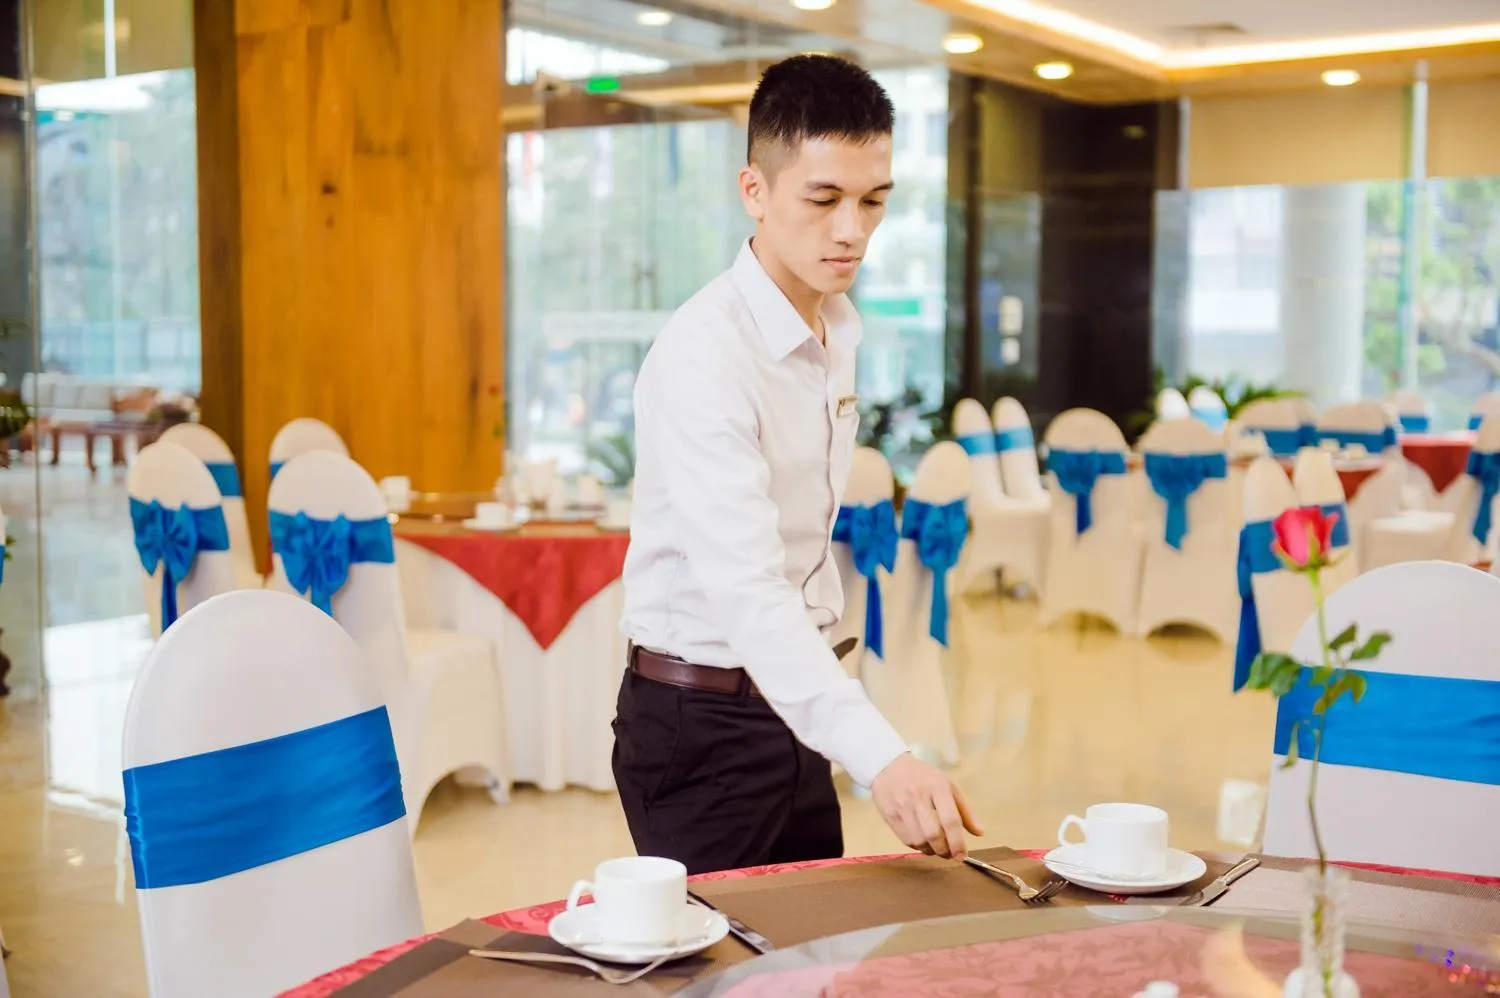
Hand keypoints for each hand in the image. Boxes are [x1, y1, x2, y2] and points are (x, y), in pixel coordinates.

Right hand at [869, 752, 983, 859]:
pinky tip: (923, 842)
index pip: (950, 820)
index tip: (962, 855)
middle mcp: (918, 796)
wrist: (890, 767)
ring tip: (937, 848)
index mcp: (937, 787)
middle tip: (950, 855)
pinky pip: (906, 840)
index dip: (957, 842)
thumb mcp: (948, 786)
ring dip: (931, 851)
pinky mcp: (890, 815)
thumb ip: (965, 810)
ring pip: (919, 840)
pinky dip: (918, 847)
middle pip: (933, 834)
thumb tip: (980, 833)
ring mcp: (902, 806)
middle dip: (944, 850)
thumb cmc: (924, 778)